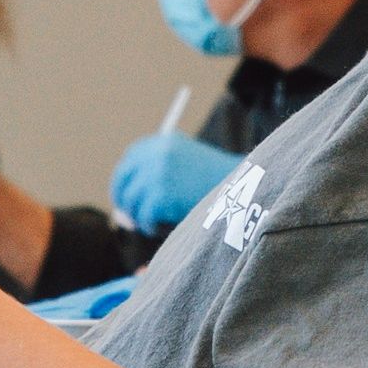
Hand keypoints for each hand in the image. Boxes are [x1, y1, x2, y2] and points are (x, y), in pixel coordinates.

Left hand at [108, 133, 242, 235]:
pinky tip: (168, 225)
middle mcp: (156, 153)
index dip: (125, 181)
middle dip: (124, 200)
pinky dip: (152, 226)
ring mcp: (156, 174)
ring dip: (142, 216)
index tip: (126, 196)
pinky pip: (144, 217)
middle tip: (131, 217)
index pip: (130, 161)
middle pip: (123, 181)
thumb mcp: (188, 164)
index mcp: (162, 141)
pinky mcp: (159, 196)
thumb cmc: (218, 182)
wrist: (245, 189)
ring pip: (132, 203)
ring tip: (160, 221)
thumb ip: (157, 175)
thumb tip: (123, 205)